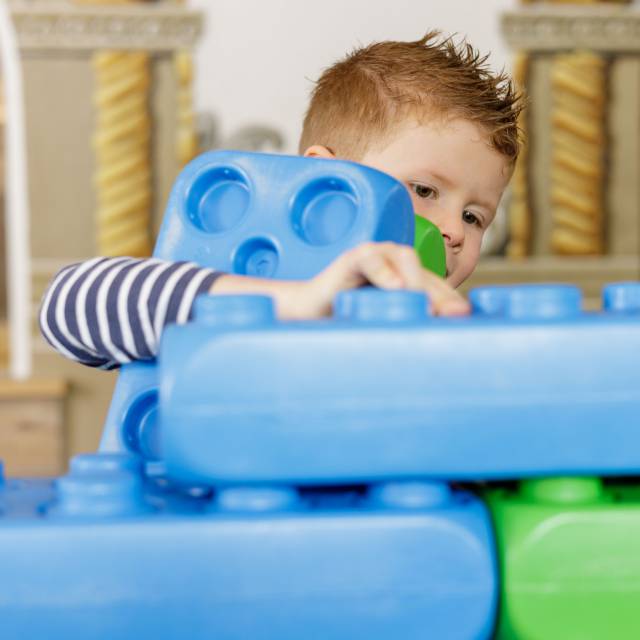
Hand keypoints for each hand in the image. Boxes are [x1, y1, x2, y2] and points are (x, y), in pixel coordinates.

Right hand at [302, 242, 469, 317]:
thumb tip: (438, 345)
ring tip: (422, 305)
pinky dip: (384, 271)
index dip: (450, 302)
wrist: (310, 312)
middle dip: (439, 295)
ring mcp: (374, 256)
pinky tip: (394, 288)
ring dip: (415, 281)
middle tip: (451, 315)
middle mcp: (394, 262)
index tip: (463, 320)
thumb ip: (406, 326)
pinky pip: (370, 260)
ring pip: (404, 259)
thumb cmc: (349, 320)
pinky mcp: (351, 258)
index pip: (436, 287)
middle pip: (425, 273)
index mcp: (407, 277)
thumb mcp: (384, 324)